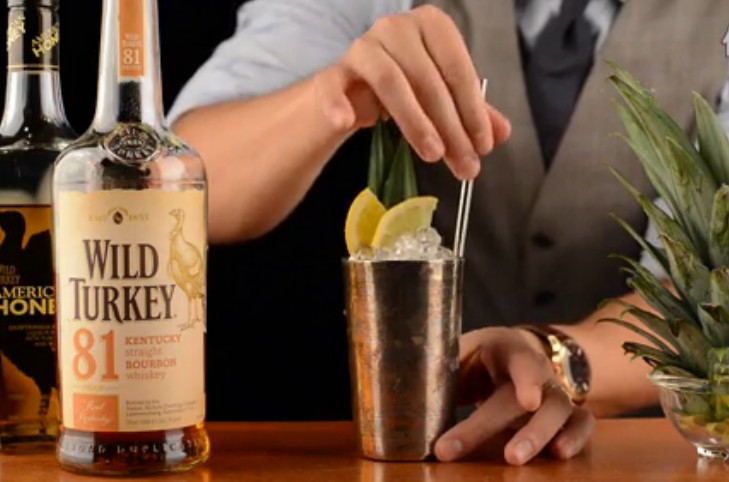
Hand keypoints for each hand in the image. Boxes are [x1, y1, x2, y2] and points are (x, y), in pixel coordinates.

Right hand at [314, 5, 511, 179]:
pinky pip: (334, 86)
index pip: (458, 68)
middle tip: (463, 162)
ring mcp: (363, 47)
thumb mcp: (441, 99)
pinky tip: (347, 122)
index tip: (484, 146)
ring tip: (432, 154)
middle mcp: (396, 28)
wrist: (351, 91)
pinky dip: (339, 103)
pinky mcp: (333, 72)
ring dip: (414, 121)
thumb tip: (502, 134)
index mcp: (430, 26)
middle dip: (450, 126)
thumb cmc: (403, 88)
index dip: (473, 110)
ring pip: (390, 81)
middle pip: (428, 78)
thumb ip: (471, 112)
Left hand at [434, 328, 594, 464]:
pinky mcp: (568, 413)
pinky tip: (560, 454)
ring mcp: (555, 391)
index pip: (520, 358)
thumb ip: (438, 366)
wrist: (515, 355)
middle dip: (495, 424)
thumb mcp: (460, 353)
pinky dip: (576, 438)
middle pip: (524, 396)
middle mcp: (537, 368)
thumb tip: (397, 387)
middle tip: (485, 450)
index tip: (527, 400)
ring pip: (557, 410)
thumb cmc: (480, 359)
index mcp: (506, 349)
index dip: (527, 377)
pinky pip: (582, 423)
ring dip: (537, 436)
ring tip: (515, 459)